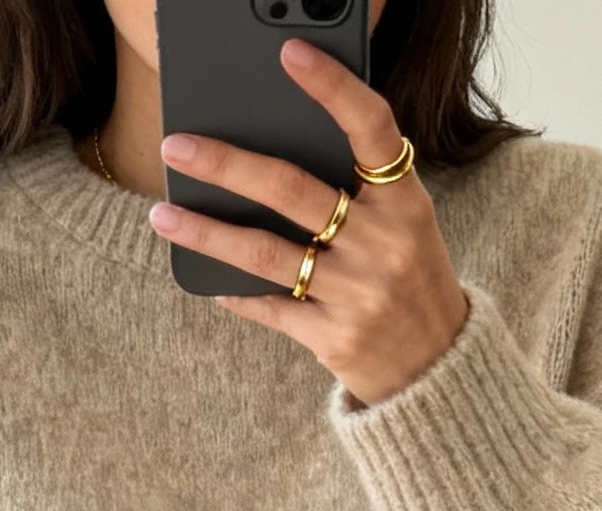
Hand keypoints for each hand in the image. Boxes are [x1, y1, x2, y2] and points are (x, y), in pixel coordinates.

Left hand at [150, 37, 469, 409]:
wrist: (439, 367)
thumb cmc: (410, 279)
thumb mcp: (406, 224)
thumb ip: (360, 188)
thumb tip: (272, 150)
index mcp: (406, 202)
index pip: (372, 129)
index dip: (333, 88)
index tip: (290, 53)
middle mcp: (382, 243)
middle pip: (292, 190)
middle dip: (228, 165)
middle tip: (176, 147)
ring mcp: (357, 293)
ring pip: (266, 253)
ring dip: (208, 232)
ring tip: (163, 214)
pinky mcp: (334, 338)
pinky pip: (272, 309)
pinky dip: (237, 293)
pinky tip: (207, 280)